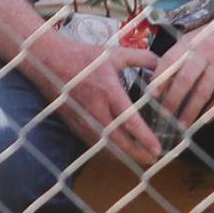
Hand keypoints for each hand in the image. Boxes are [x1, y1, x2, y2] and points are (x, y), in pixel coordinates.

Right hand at [29, 34, 164, 166]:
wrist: (50, 62)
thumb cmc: (84, 58)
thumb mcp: (114, 54)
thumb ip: (142, 58)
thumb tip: (163, 65)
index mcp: (108, 91)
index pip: (129, 120)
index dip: (144, 137)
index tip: (158, 149)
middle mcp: (96, 109)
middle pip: (119, 141)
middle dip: (137, 153)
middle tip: (153, 158)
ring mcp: (83, 120)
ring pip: (105, 146)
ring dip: (123, 155)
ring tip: (140, 158)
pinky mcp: (75, 125)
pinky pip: (94, 144)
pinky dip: (108, 151)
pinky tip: (119, 152)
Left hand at [151, 2, 213, 128]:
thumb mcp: (199, 34)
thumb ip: (183, 51)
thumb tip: (161, 74)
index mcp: (192, 41)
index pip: (170, 61)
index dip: (159, 79)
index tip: (152, 95)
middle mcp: (205, 51)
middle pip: (184, 80)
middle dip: (173, 101)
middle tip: (167, 116)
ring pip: (203, 92)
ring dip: (191, 111)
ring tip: (183, 124)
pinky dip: (213, 110)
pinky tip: (206, 119)